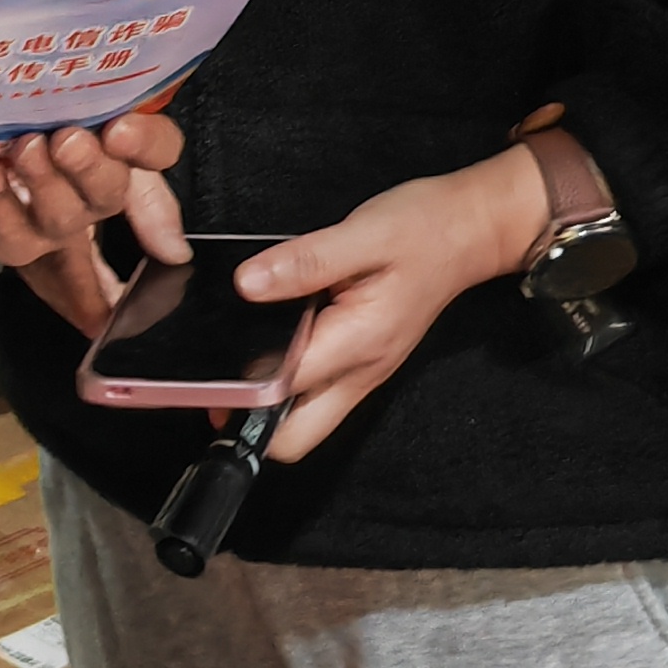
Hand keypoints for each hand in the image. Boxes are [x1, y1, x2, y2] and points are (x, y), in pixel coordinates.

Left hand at [0, 112, 188, 336]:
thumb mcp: (55, 95)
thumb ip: (104, 112)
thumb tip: (165, 195)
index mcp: (109, 146)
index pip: (158, 151)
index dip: (148, 145)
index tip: (119, 130)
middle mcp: (86, 190)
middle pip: (112, 192)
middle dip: (93, 169)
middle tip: (67, 139)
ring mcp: (43, 222)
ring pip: (65, 219)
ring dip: (46, 183)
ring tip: (24, 149)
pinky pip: (11, 236)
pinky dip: (1, 204)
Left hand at [237, 141, 558, 463]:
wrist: (470, 232)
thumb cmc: (421, 228)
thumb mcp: (362, 234)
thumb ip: (302, 262)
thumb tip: (246, 285)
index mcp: (356, 344)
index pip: (284, 393)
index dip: (237, 393)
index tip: (198, 379)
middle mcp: (360, 373)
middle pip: (296, 438)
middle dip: (249, 424)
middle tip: (209, 384)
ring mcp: (363, 373)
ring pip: (305, 421)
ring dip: (266, 407)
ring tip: (224, 365)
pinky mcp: (362, 362)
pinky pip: (317, 394)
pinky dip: (286, 386)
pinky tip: (264, 347)